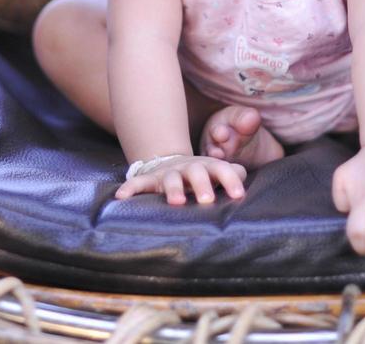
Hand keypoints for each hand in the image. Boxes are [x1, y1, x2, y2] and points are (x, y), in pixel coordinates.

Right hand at [115, 154, 246, 204]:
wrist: (171, 162)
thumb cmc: (201, 173)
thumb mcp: (216, 171)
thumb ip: (232, 174)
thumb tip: (242, 175)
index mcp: (207, 167)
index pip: (222, 170)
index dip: (231, 181)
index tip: (238, 195)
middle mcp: (188, 168)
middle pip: (196, 173)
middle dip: (201, 185)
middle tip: (207, 200)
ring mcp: (168, 173)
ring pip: (170, 180)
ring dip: (172, 189)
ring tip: (176, 201)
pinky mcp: (150, 179)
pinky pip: (138, 182)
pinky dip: (130, 188)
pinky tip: (121, 196)